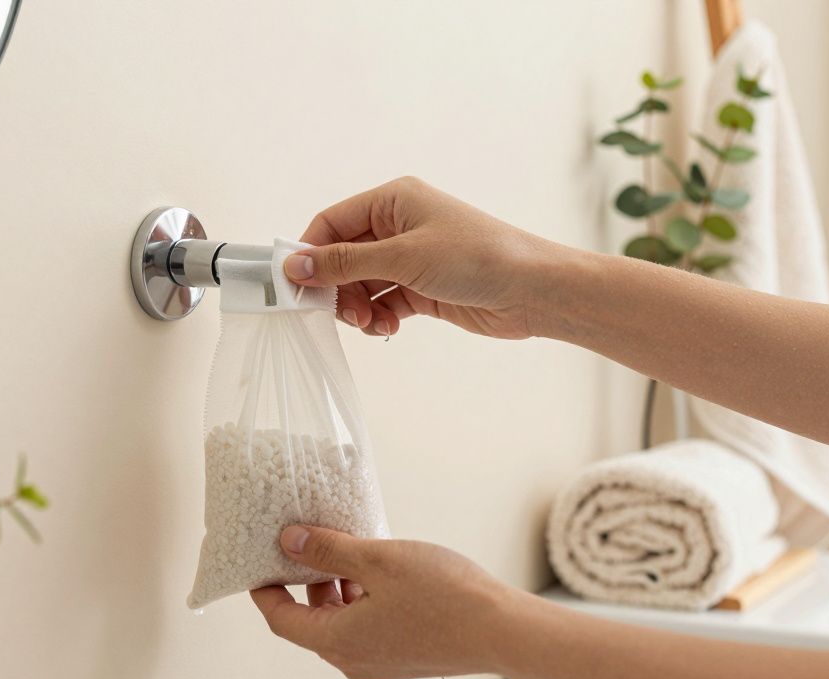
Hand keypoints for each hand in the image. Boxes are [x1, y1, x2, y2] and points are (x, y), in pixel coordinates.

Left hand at [249, 525, 519, 678]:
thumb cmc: (445, 595)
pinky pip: (366, 629)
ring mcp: (380, 663)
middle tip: (306, 544)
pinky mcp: (404, 657)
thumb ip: (328, 551)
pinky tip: (379, 572)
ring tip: (348, 551)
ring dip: (335, 590)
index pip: (282, 620)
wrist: (503, 630)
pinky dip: (360, 601)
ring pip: (340, 625)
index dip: (266, 590)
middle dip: (304, 584)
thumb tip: (288, 542)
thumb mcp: (377, 560)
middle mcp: (354, 661)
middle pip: (310, 623)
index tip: (261, 562)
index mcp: (338, 642)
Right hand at [286, 177, 568, 338]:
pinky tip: (388, 328)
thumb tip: (297, 266)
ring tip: (372, 323)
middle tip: (344, 314)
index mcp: (393, 200)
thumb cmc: (478, 257)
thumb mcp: (403, 257)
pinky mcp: (422, 288)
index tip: (295, 285)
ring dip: (359, 307)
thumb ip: (345, 263)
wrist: (532, 290)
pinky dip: (379, 317)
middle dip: (338, 287)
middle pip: (344, 257)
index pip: (332, 222)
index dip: (311, 253)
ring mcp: (411, 258)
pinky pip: (384, 302)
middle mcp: (399, 225)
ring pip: (362, 284)